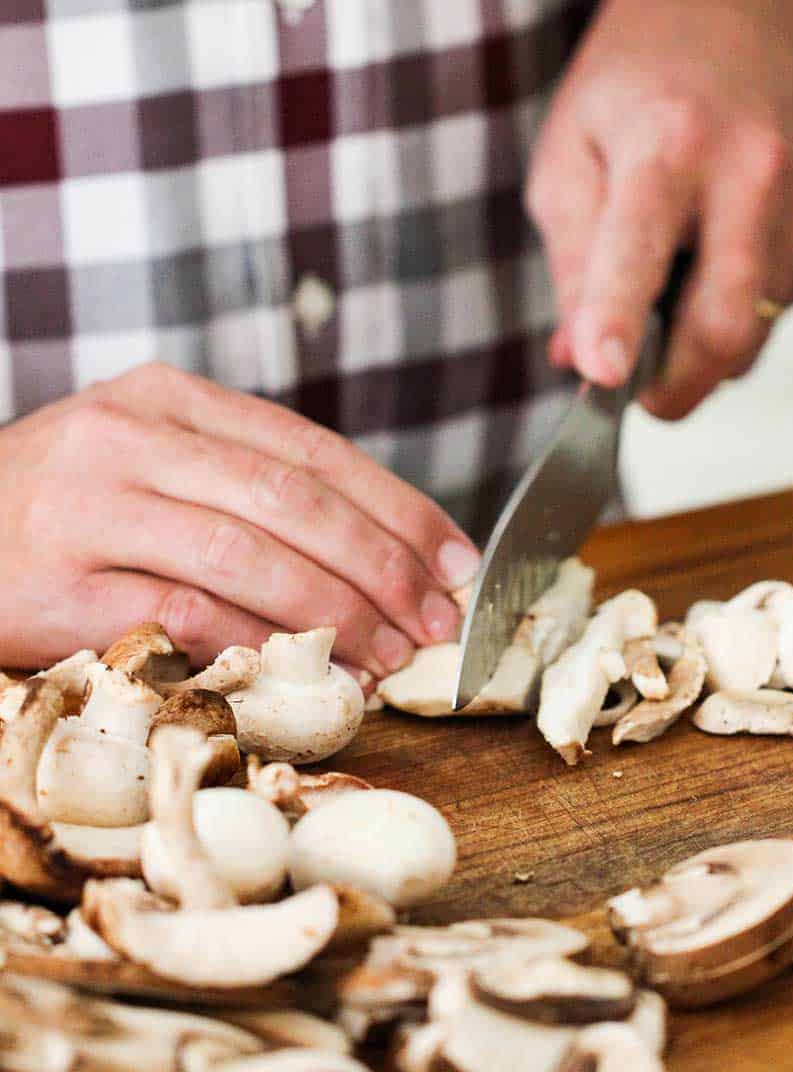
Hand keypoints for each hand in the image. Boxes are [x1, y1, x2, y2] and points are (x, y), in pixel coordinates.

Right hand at [0, 364, 478, 671]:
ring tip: (391, 655)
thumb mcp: (147, 458)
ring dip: (335, 613)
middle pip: (291, 501)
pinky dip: (258, 644)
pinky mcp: (59, 583)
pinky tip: (312, 673)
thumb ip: (240, 483)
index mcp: (170, 398)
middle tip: (436, 620)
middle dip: (382, 566)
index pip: (311, 450)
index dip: (397, 507)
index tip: (455, 559)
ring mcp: (91, 506)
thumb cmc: (59, 504)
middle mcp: (132, 437)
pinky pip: (182, 613)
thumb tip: (372, 550)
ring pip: (245, 555)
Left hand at [525, 0, 792, 418]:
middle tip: (638, 395)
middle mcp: (752, 168)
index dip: (617, 318)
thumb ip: (572, 264)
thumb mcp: (567, 158)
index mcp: (668, 140)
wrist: (735, 18)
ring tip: (670, 279)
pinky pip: (781, 311)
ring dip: (701, 343)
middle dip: (676, 386)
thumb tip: (579, 358)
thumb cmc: (634, 90)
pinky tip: (717, 254)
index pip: (641, 246)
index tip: (604, 375)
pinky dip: (739, 311)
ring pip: (755, 332)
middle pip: (725, 324)